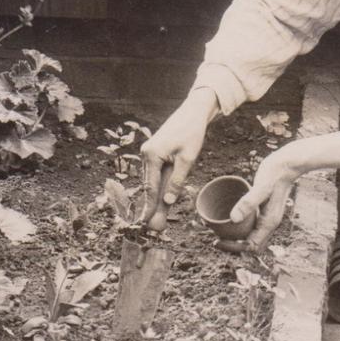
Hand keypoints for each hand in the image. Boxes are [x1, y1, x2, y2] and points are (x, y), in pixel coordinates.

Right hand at [140, 88, 218, 230]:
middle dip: (151, 207)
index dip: (149, 207)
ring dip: (155, 199)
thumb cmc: (192, 133)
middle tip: (152, 227)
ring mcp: (149, 153)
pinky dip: (158, 187)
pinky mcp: (155, 152)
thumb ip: (176, 181)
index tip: (146, 223)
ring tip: (156, 220)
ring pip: (151, 181)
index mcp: (151, 155)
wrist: (193, 112)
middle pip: (148, 186)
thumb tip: (167, 201)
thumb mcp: (187, 159)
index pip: (150, 187)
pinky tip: (160, 201)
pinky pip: (155, 174)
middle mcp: (146, 154)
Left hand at [217, 147, 301, 253]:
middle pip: (251, 244)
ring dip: (236, 238)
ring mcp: (267, 217)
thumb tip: (233, 219)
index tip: (218, 242)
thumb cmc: (275, 174)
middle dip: (234, 246)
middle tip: (216, 240)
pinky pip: (251, 224)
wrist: (287, 164)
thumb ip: (248, 202)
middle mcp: (269, 223)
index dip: (234, 248)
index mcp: (269, 223)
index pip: (251, 245)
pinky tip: (229, 218)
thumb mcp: (261, 187)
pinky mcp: (263, 209)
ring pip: (251, 235)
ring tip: (219, 232)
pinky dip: (239, 227)